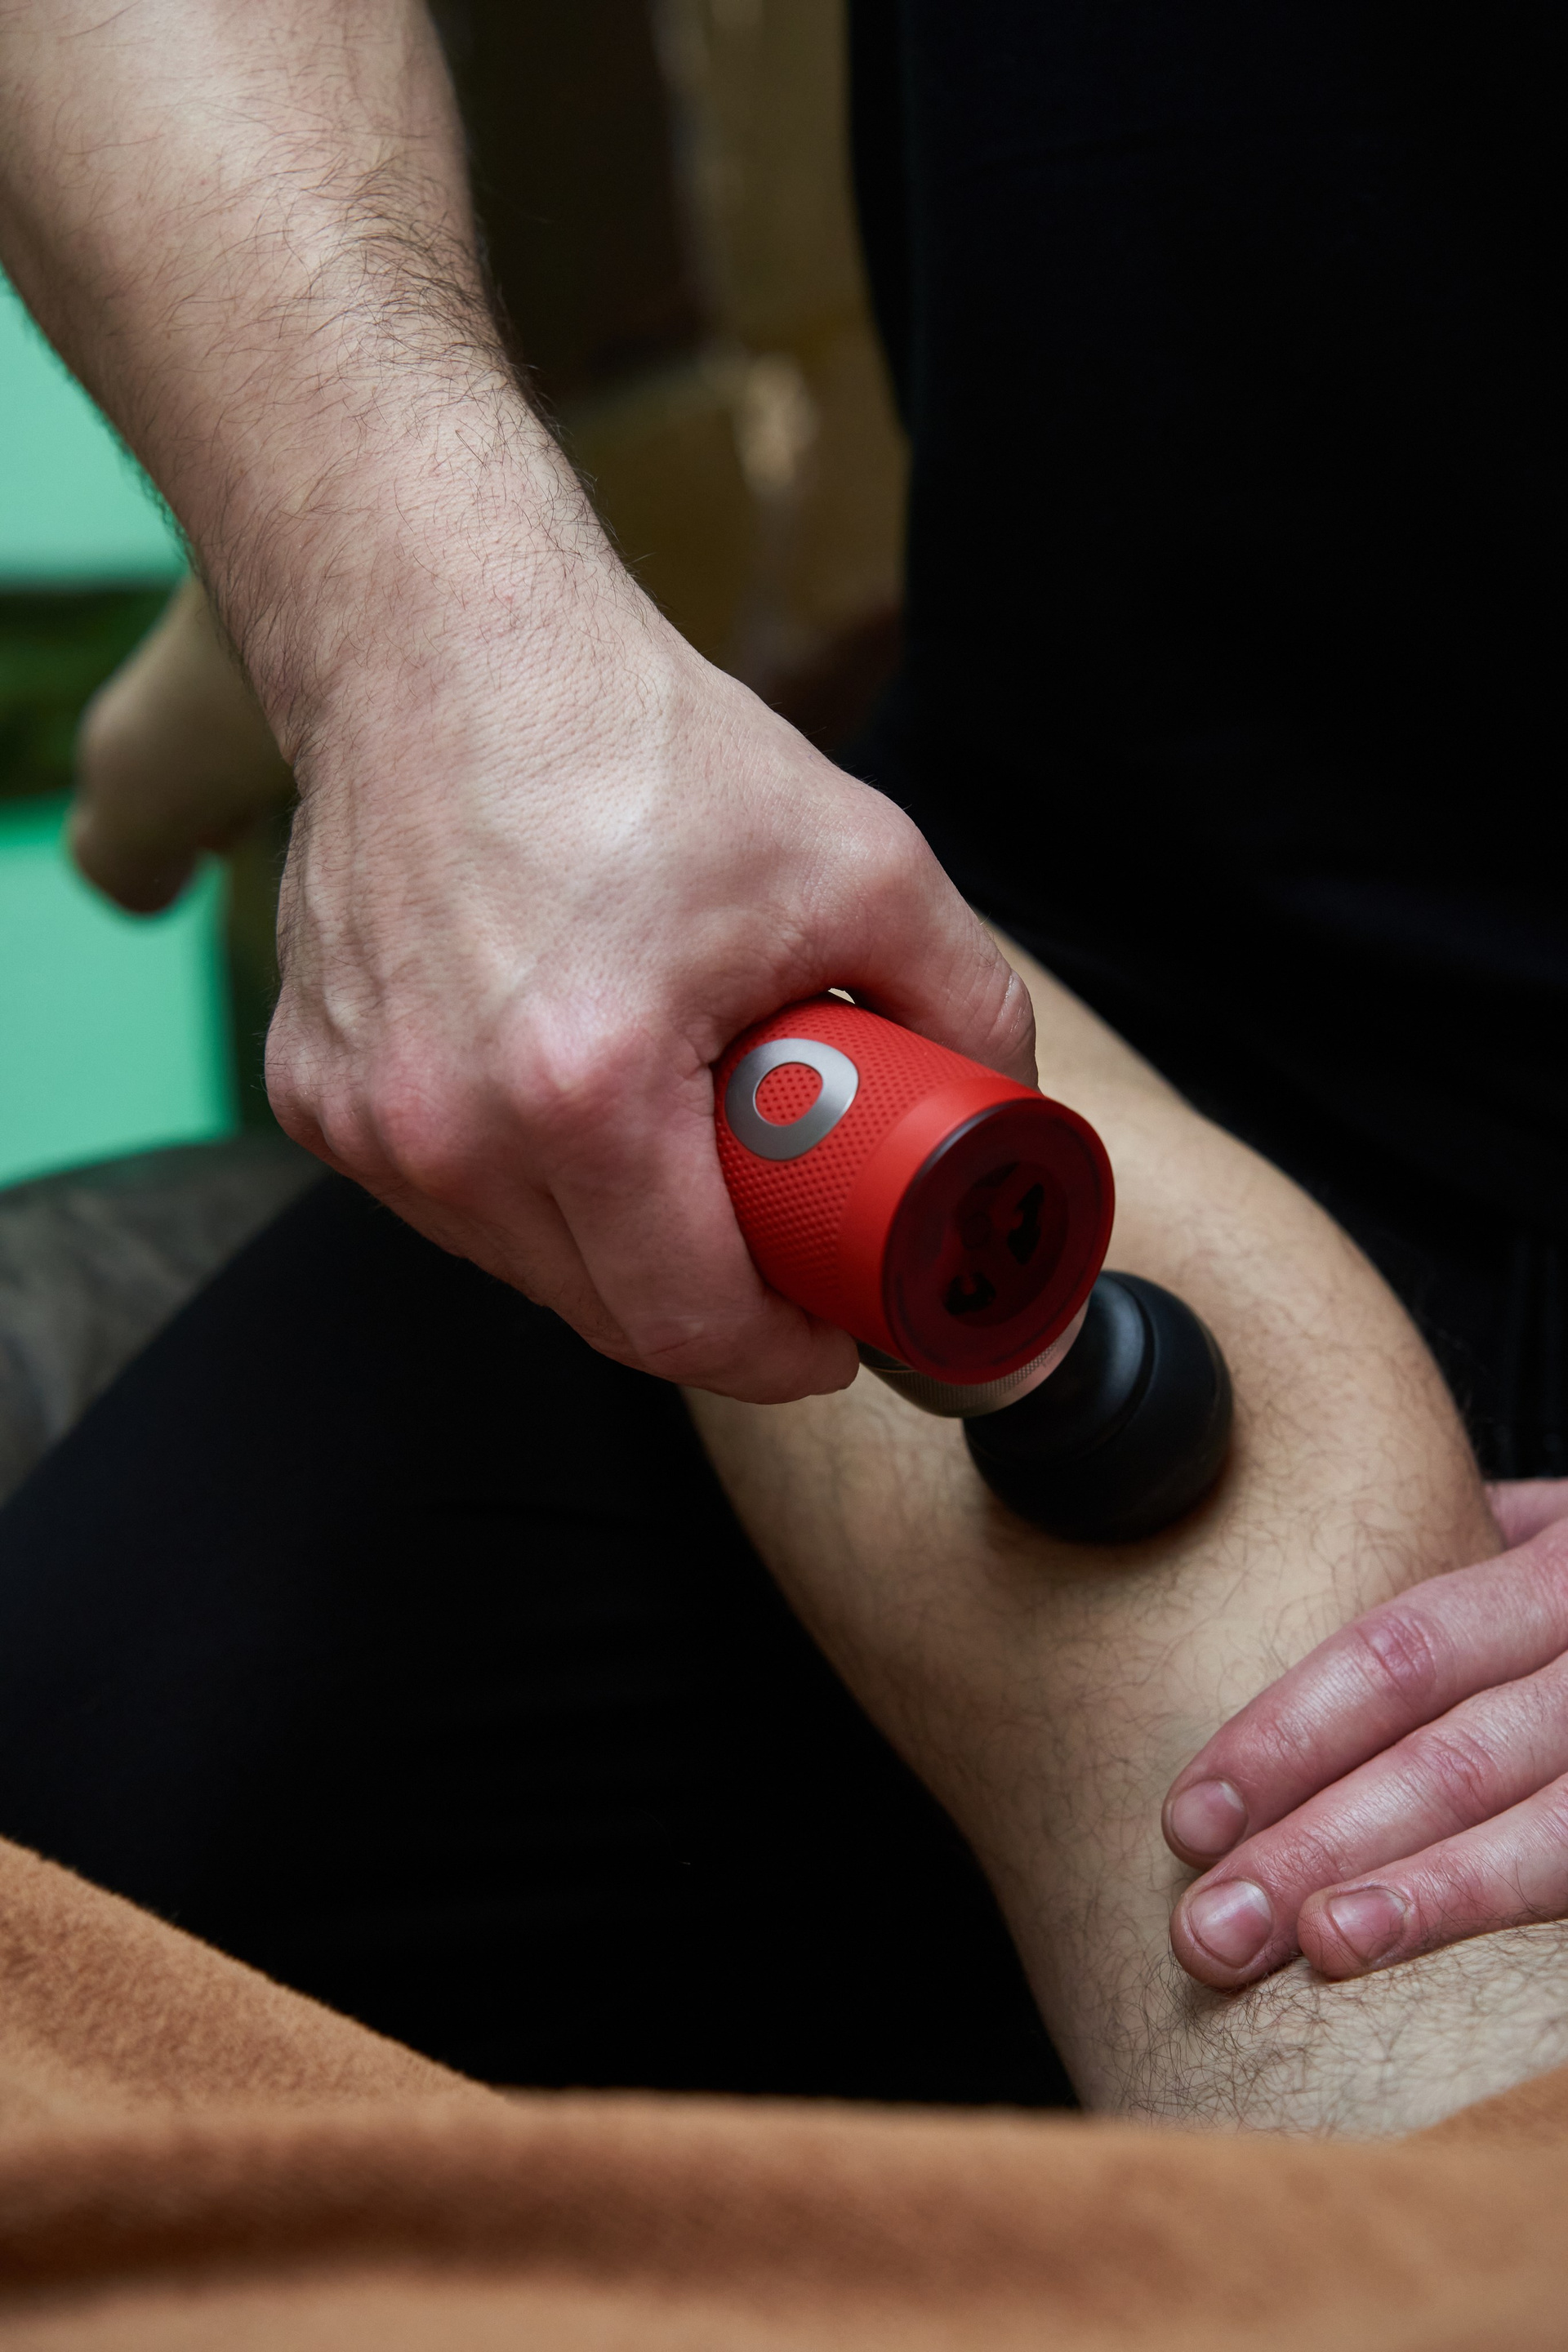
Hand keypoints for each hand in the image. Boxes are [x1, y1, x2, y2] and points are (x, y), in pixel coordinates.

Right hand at [267, 562, 1033, 1402]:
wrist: (441, 649)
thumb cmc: (633, 741)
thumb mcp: (858, 858)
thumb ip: (968, 996)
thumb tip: (1006, 1108)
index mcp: (583, 1092)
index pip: (690, 1324)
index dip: (783, 1354)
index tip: (831, 1330)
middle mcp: (447, 1129)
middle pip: (606, 1316)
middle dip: (711, 1308)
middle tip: (779, 1254)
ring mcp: (364, 1119)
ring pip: (522, 1268)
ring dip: (615, 1250)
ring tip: (680, 1156)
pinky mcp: (316, 1093)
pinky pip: (446, 1201)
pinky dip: (524, 1187)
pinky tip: (575, 1110)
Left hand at [1162, 1480, 1567, 1985]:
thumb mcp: (1564, 1534)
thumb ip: (1467, 1561)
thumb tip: (1318, 1586)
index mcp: (1563, 1570)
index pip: (1399, 1651)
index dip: (1288, 1734)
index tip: (1190, 1817)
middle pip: (1451, 1757)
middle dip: (1316, 1846)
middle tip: (1208, 1932)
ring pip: (1549, 1836)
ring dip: (1423, 1902)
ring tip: (1314, 1951)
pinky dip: (1519, 1926)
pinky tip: (1441, 1970)